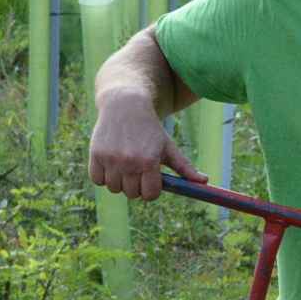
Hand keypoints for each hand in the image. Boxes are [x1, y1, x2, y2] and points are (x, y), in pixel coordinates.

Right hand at [87, 91, 201, 200]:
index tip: (150, 180)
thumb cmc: (150, 129)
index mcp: (150, 161)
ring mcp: (111, 159)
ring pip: (114, 188)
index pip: (150, 195)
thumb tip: (204, 182)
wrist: (125, 104)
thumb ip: (185, 167)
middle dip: (136, 185)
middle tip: (136, 168)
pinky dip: (102, 175)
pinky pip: (97, 180)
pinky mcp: (95, 155)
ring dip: (119, 181)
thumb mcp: (168, 146)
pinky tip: (110, 161)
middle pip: (132, 194)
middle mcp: (129, 161)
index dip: (151, 190)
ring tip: (123, 163)